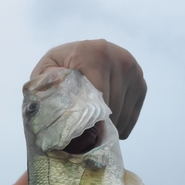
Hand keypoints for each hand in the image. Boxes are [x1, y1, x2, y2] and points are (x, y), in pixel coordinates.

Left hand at [30, 39, 146, 138]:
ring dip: (109, 127)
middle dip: (98, 124)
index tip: (78, 130)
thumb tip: (65, 98)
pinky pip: (132, 117)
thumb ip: (50, 84)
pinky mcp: (141, 84)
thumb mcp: (44, 76)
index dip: (88, 120)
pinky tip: (104, 122)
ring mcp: (134, 71)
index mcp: (96, 53)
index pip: (99, 97)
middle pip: (112, 108)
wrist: (73, 59)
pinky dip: (119, 126)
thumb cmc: (56, 73)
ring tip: (93, 126)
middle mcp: (120, 58)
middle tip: (83, 131)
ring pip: (123, 115)